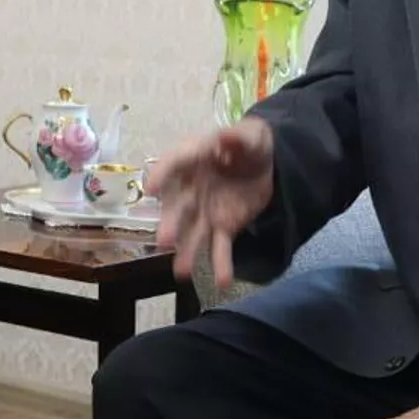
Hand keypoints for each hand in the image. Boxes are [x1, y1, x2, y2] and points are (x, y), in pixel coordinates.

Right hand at [147, 118, 274, 287]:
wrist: (268, 164)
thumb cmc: (250, 144)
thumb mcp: (252, 135)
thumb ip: (239, 137)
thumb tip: (226, 137)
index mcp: (194, 159)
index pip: (174, 164)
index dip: (161, 174)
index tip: (150, 189)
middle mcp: (192, 188)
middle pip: (178, 207)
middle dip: (170, 224)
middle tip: (164, 241)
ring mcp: (205, 211)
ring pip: (193, 234)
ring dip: (187, 252)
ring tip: (182, 273)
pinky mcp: (224, 227)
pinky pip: (221, 248)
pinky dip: (221, 265)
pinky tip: (222, 282)